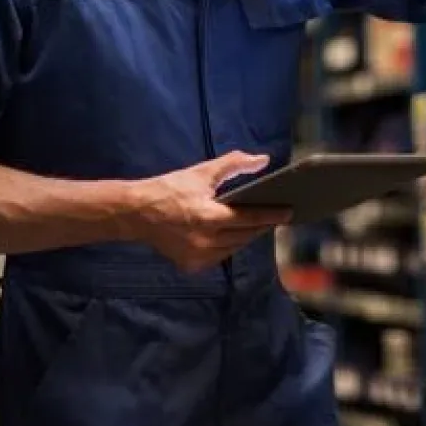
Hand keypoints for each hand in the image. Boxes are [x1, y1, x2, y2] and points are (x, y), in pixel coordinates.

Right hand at [133, 151, 290, 272]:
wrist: (136, 213)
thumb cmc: (170, 188)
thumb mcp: (201, 172)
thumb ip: (233, 164)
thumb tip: (263, 160)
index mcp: (209, 217)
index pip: (249, 219)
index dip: (272, 215)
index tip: (289, 212)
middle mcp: (206, 241)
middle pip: (245, 235)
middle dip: (262, 226)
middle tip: (276, 216)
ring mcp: (198, 257)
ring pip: (234, 248)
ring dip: (247, 237)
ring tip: (257, 225)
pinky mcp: (190, 265)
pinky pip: (219, 257)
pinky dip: (228, 247)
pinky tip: (233, 236)